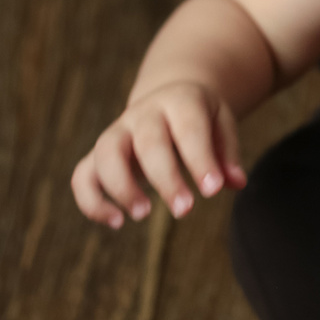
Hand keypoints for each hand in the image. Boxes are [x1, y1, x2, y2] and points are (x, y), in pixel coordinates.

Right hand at [72, 83, 245, 231]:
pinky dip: (92, 201)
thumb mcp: (221, 121)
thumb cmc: (200, 116)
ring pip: (106, 154)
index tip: (213, 191)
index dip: (200, 159)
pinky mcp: (98, 154)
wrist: (169, 96)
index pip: (188, 128)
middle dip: (166, 179)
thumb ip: (227, 151)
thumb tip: (236, 183)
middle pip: (148, 143)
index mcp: (179, 100)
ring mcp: (117, 131)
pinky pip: (83, 175)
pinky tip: (116, 222)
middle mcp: (143, 113)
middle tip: (185, 211)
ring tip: (143, 214)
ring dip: (121, 187)